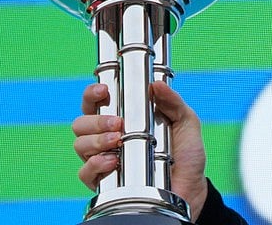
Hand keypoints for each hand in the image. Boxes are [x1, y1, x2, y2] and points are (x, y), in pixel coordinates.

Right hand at [71, 82, 209, 220]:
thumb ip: (173, 101)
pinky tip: (114, 162)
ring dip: (96, 140)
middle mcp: (108, 137)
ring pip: (80, 145)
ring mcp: (104, 160)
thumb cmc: (185, 153)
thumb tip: (156, 84)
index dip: (92, 94)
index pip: (95, 102)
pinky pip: (85, 172)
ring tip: (118, 140)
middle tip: (118, 123)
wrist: (191, 187)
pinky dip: (96, 164)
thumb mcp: (185, 121)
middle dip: (96, 120)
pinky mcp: (105, 184)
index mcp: (123, 118)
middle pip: (81, 123)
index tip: (104, 90)